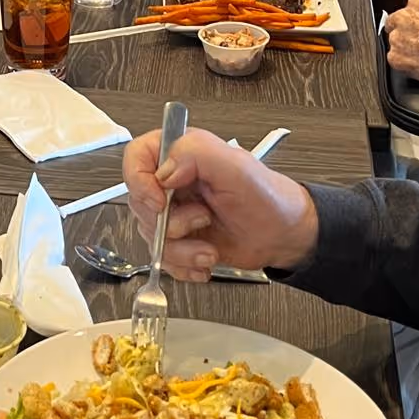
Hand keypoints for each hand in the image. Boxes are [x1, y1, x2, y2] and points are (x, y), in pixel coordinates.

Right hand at [123, 129, 317, 281]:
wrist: (282, 235)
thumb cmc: (266, 196)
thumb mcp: (235, 166)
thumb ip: (196, 154)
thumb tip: (163, 171)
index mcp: (181, 153)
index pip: (136, 157)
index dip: (139, 181)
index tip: (159, 202)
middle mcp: (172, 181)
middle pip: (140, 202)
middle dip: (169, 223)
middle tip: (202, 220)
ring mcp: (174, 212)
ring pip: (150, 235)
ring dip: (181, 250)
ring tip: (209, 248)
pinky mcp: (179, 239)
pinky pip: (162, 258)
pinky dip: (183, 265)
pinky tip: (205, 259)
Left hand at [384, 0, 418, 102]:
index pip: (410, 7)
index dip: (418, 19)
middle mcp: (405, 17)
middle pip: (397, 23)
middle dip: (408, 32)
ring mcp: (398, 39)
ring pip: (396, 42)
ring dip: (406, 48)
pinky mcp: (396, 59)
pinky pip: (395, 60)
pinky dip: (406, 64)